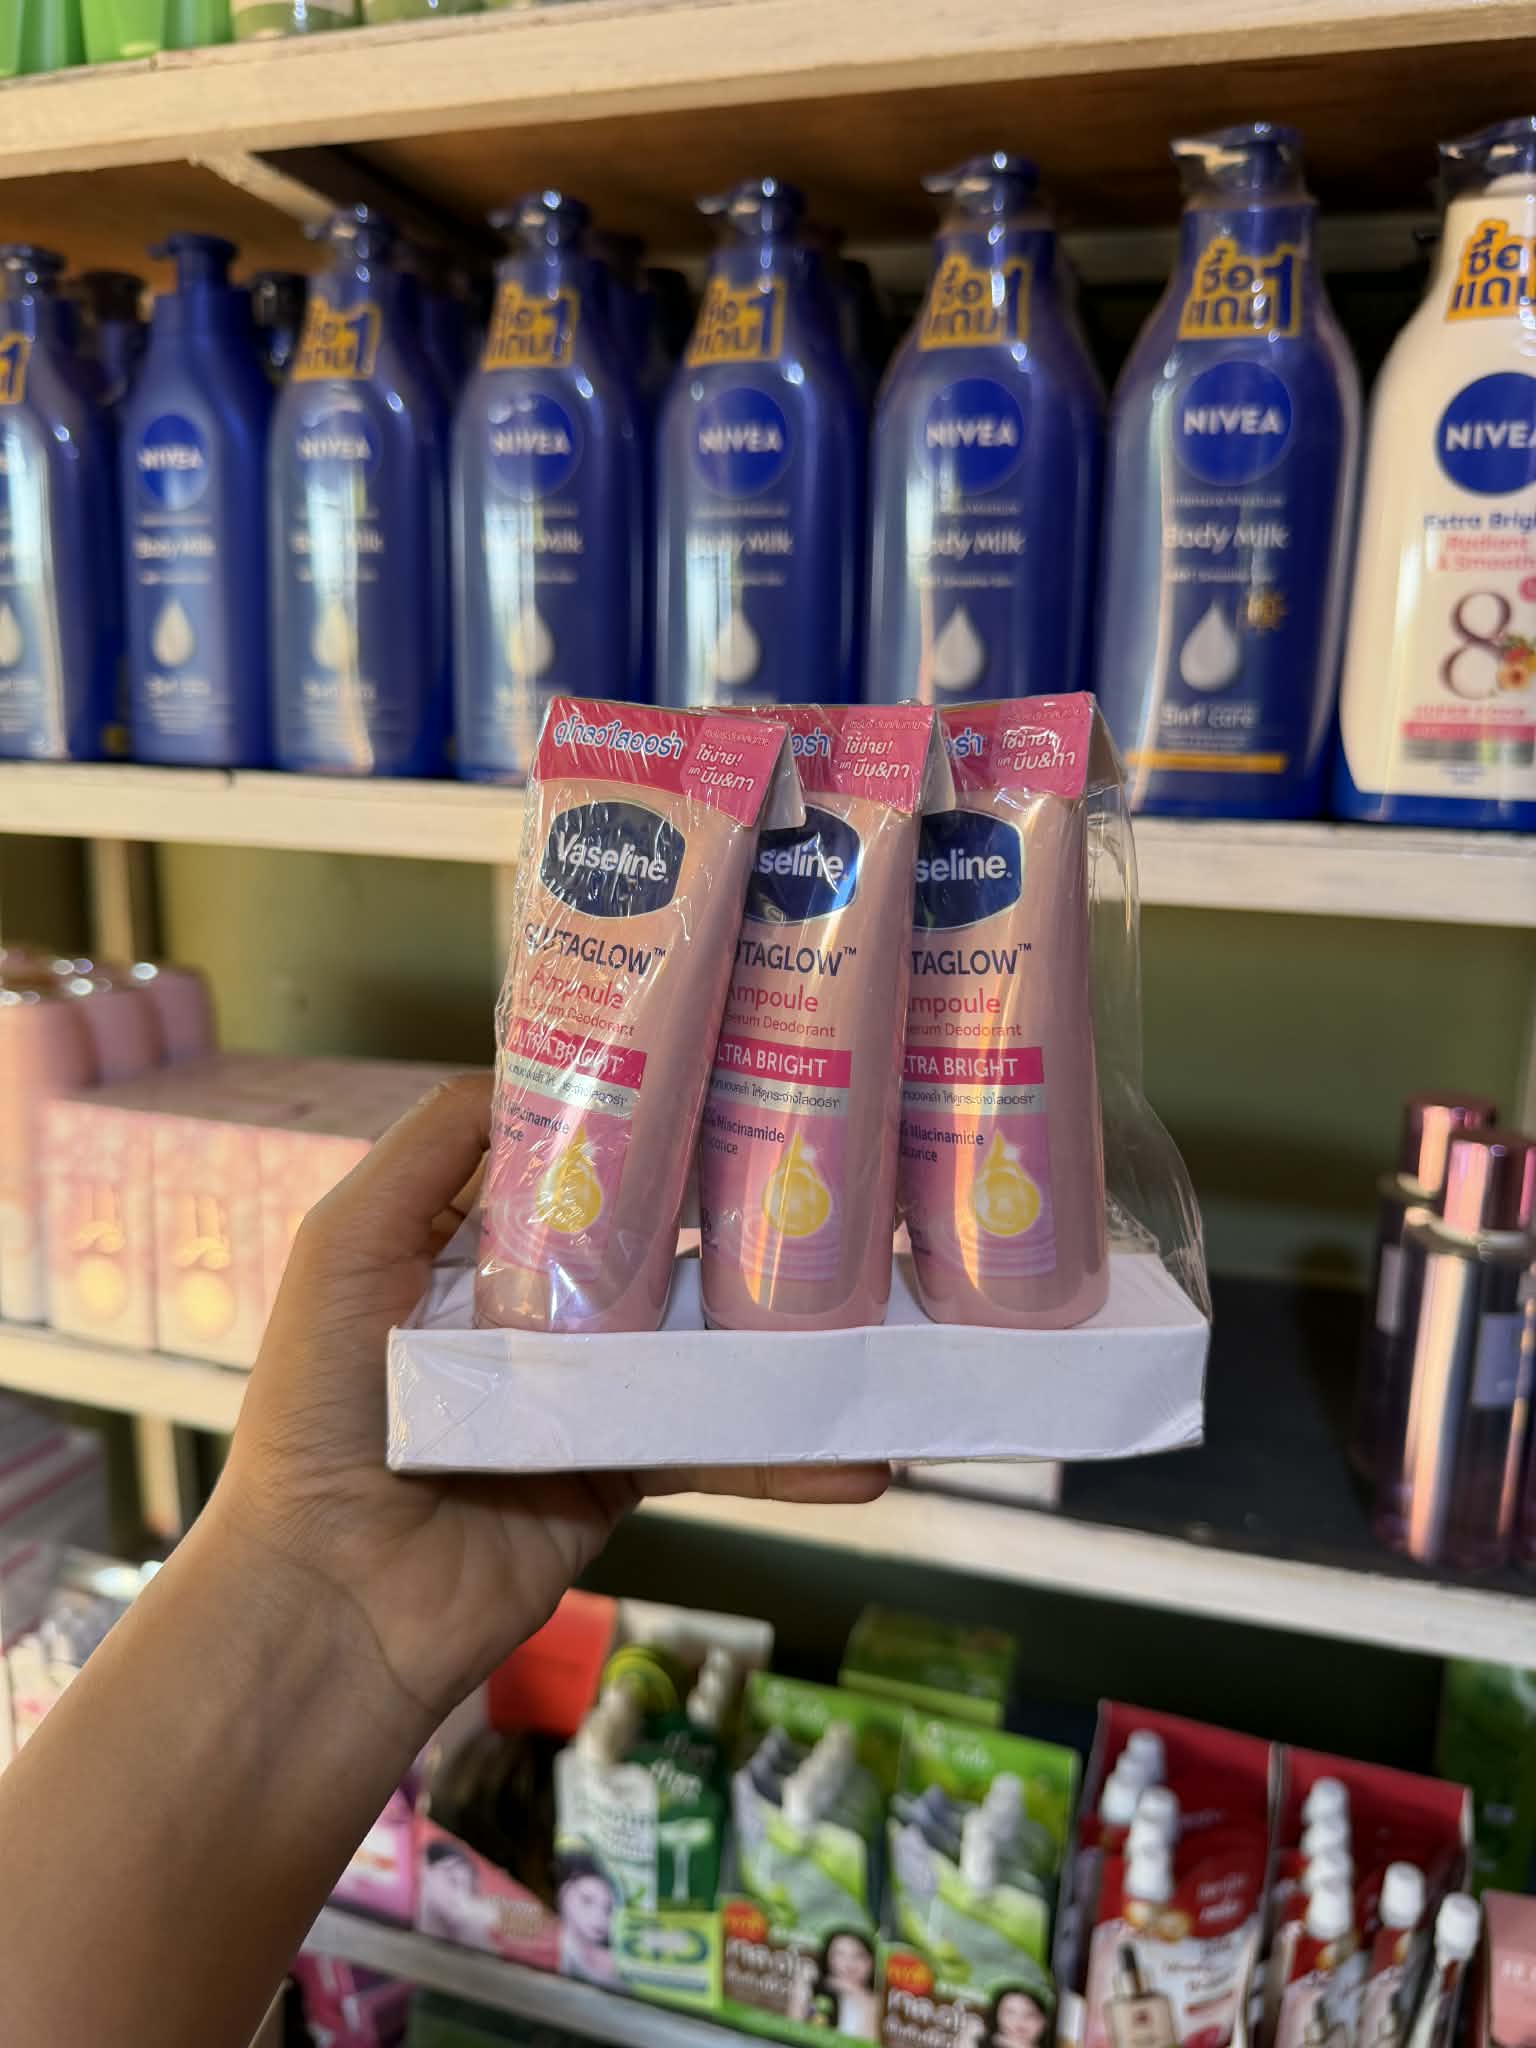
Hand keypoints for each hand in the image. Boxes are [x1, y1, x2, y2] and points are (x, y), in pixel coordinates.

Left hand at [216, 1074, 887, 1739]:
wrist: (335, 1599)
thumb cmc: (323, 1407)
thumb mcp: (350, 1248)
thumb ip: (427, 1153)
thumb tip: (530, 1069)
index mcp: (468, 1247)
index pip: (571, 1165)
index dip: (643, 1121)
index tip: (732, 1069)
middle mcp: (535, 1311)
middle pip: (655, 1246)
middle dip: (742, 1214)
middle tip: (848, 1176)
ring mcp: (586, 1394)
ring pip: (703, 1346)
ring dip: (789, 1337)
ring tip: (886, 1309)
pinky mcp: (620, 1474)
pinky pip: (714, 1451)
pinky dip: (787, 1457)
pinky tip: (861, 1454)